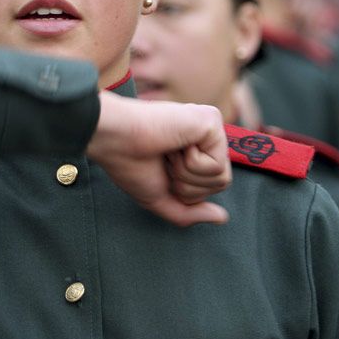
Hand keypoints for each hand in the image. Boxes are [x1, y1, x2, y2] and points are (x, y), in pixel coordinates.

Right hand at [86, 92, 230, 226]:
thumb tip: (223, 218)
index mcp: (196, 150)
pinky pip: (217, 166)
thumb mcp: (160, 198)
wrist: (115, 140)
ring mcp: (210, 127)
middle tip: (164, 161)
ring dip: (186, 175)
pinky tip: (174, 144)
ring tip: (168, 152)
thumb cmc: (130, 165)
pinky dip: (190, 164)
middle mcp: (206, 137)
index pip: (211, 187)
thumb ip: (189, 212)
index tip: (160, 168)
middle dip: (187, 185)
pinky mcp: (212, 120)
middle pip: (221, 184)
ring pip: (221, 178)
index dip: (184, 191)